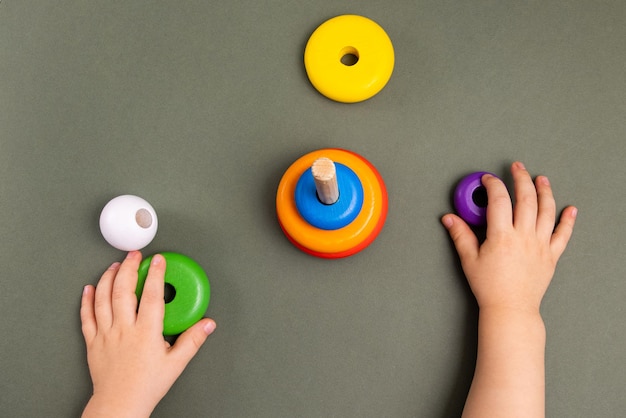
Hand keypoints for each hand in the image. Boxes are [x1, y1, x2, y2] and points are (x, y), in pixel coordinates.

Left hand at [80, 251, 215, 417]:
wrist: (119, 405)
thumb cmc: (146, 386)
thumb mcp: (176, 363)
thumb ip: (193, 340)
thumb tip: (208, 324)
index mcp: (146, 333)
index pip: (152, 295)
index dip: (156, 274)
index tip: (159, 260)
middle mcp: (124, 330)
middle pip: (123, 290)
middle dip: (129, 267)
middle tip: (135, 255)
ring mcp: (106, 334)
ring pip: (103, 298)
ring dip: (108, 278)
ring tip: (115, 265)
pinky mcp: (93, 342)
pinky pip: (87, 316)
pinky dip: (87, 300)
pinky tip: (89, 288)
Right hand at [443, 162, 576, 416]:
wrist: (510, 309)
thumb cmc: (489, 287)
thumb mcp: (469, 259)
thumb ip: (460, 235)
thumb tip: (449, 218)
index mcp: (502, 236)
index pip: (499, 201)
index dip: (493, 185)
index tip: (488, 179)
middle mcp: (524, 236)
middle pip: (526, 199)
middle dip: (521, 179)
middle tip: (517, 167)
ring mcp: (540, 245)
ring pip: (547, 211)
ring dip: (545, 192)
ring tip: (541, 179)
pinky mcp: (551, 256)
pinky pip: (563, 234)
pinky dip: (568, 221)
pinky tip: (571, 209)